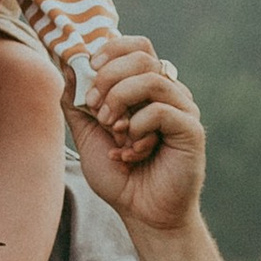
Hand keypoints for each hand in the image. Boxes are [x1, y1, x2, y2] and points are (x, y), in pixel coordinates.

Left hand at [71, 35, 205, 237]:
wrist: (143, 214)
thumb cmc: (120, 176)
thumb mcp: (87, 135)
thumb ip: (76, 102)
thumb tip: (69, 65)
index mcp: (148, 89)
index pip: (137, 46)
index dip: (111, 50)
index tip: (89, 68)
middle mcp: (169, 93)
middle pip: (142, 56)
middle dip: (109, 77)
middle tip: (95, 106)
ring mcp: (183, 109)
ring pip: (151, 79)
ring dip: (121, 101)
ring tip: (112, 129)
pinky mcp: (191, 129)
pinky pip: (161, 110)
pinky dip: (137, 127)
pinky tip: (131, 150)